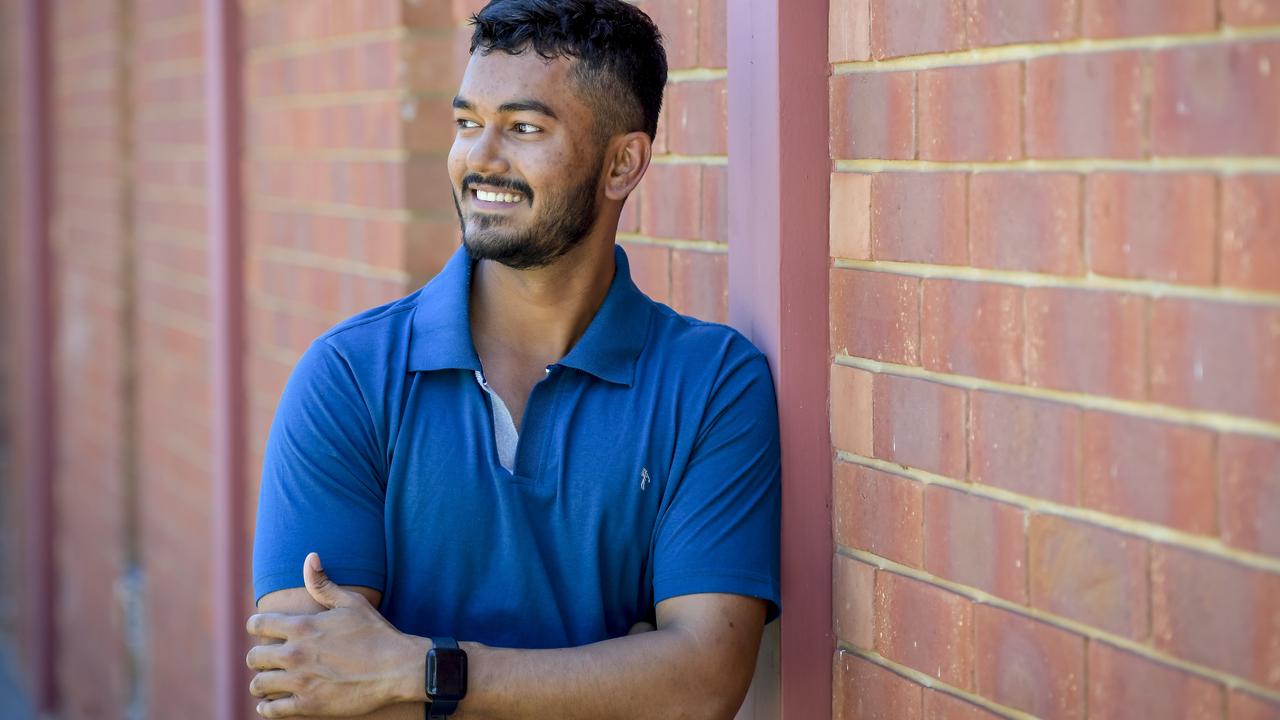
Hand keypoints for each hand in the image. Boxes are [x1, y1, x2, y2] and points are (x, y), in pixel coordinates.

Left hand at [246, 553, 428, 717]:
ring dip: (261, 683)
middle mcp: (295, 654)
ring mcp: (300, 681)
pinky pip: (271, 711)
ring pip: (259, 685)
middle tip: (266, 659)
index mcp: (302, 627)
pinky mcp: (308, 705)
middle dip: (258, 657)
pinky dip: (267, 708)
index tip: (259, 629)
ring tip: (268, 682)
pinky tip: (271, 704)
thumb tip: (310, 557)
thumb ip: (324, 583)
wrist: (397, 668)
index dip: (255, 625)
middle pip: (254, 657)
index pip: (258, 624)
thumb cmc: (376, 633)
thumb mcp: (352, 602)